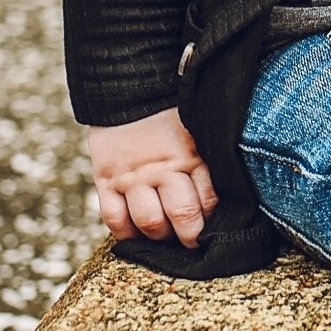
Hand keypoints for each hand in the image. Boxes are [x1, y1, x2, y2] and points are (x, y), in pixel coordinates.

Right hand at [89, 108, 218, 248]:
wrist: (127, 88)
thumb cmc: (169, 114)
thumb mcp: (196, 131)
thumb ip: (206, 161)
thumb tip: (225, 195)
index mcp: (191, 155)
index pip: (209, 200)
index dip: (212, 222)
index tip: (212, 230)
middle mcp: (162, 168)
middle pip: (182, 215)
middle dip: (190, 236)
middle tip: (191, 241)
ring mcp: (132, 175)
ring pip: (149, 221)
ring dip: (159, 236)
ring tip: (164, 236)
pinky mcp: (106, 179)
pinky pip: (114, 218)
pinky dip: (125, 233)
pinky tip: (135, 234)